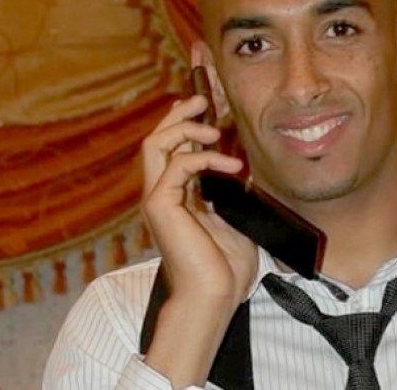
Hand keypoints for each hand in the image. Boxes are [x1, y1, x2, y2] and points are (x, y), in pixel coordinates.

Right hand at [140, 93, 256, 305]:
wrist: (214, 297)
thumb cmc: (226, 267)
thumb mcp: (235, 217)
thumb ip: (230, 189)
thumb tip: (240, 163)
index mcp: (178, 196)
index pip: (174, 149)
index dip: (187, 122)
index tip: (207, 103)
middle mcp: (162, 194)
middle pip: (157, 138)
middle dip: (179, 114)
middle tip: (203, 100)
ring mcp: (158, 199)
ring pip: (156, 144)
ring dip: (185, 128)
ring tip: (214, 128)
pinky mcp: (161, 206)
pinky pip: (177, 165)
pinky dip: (205, 158)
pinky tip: (232, 166)